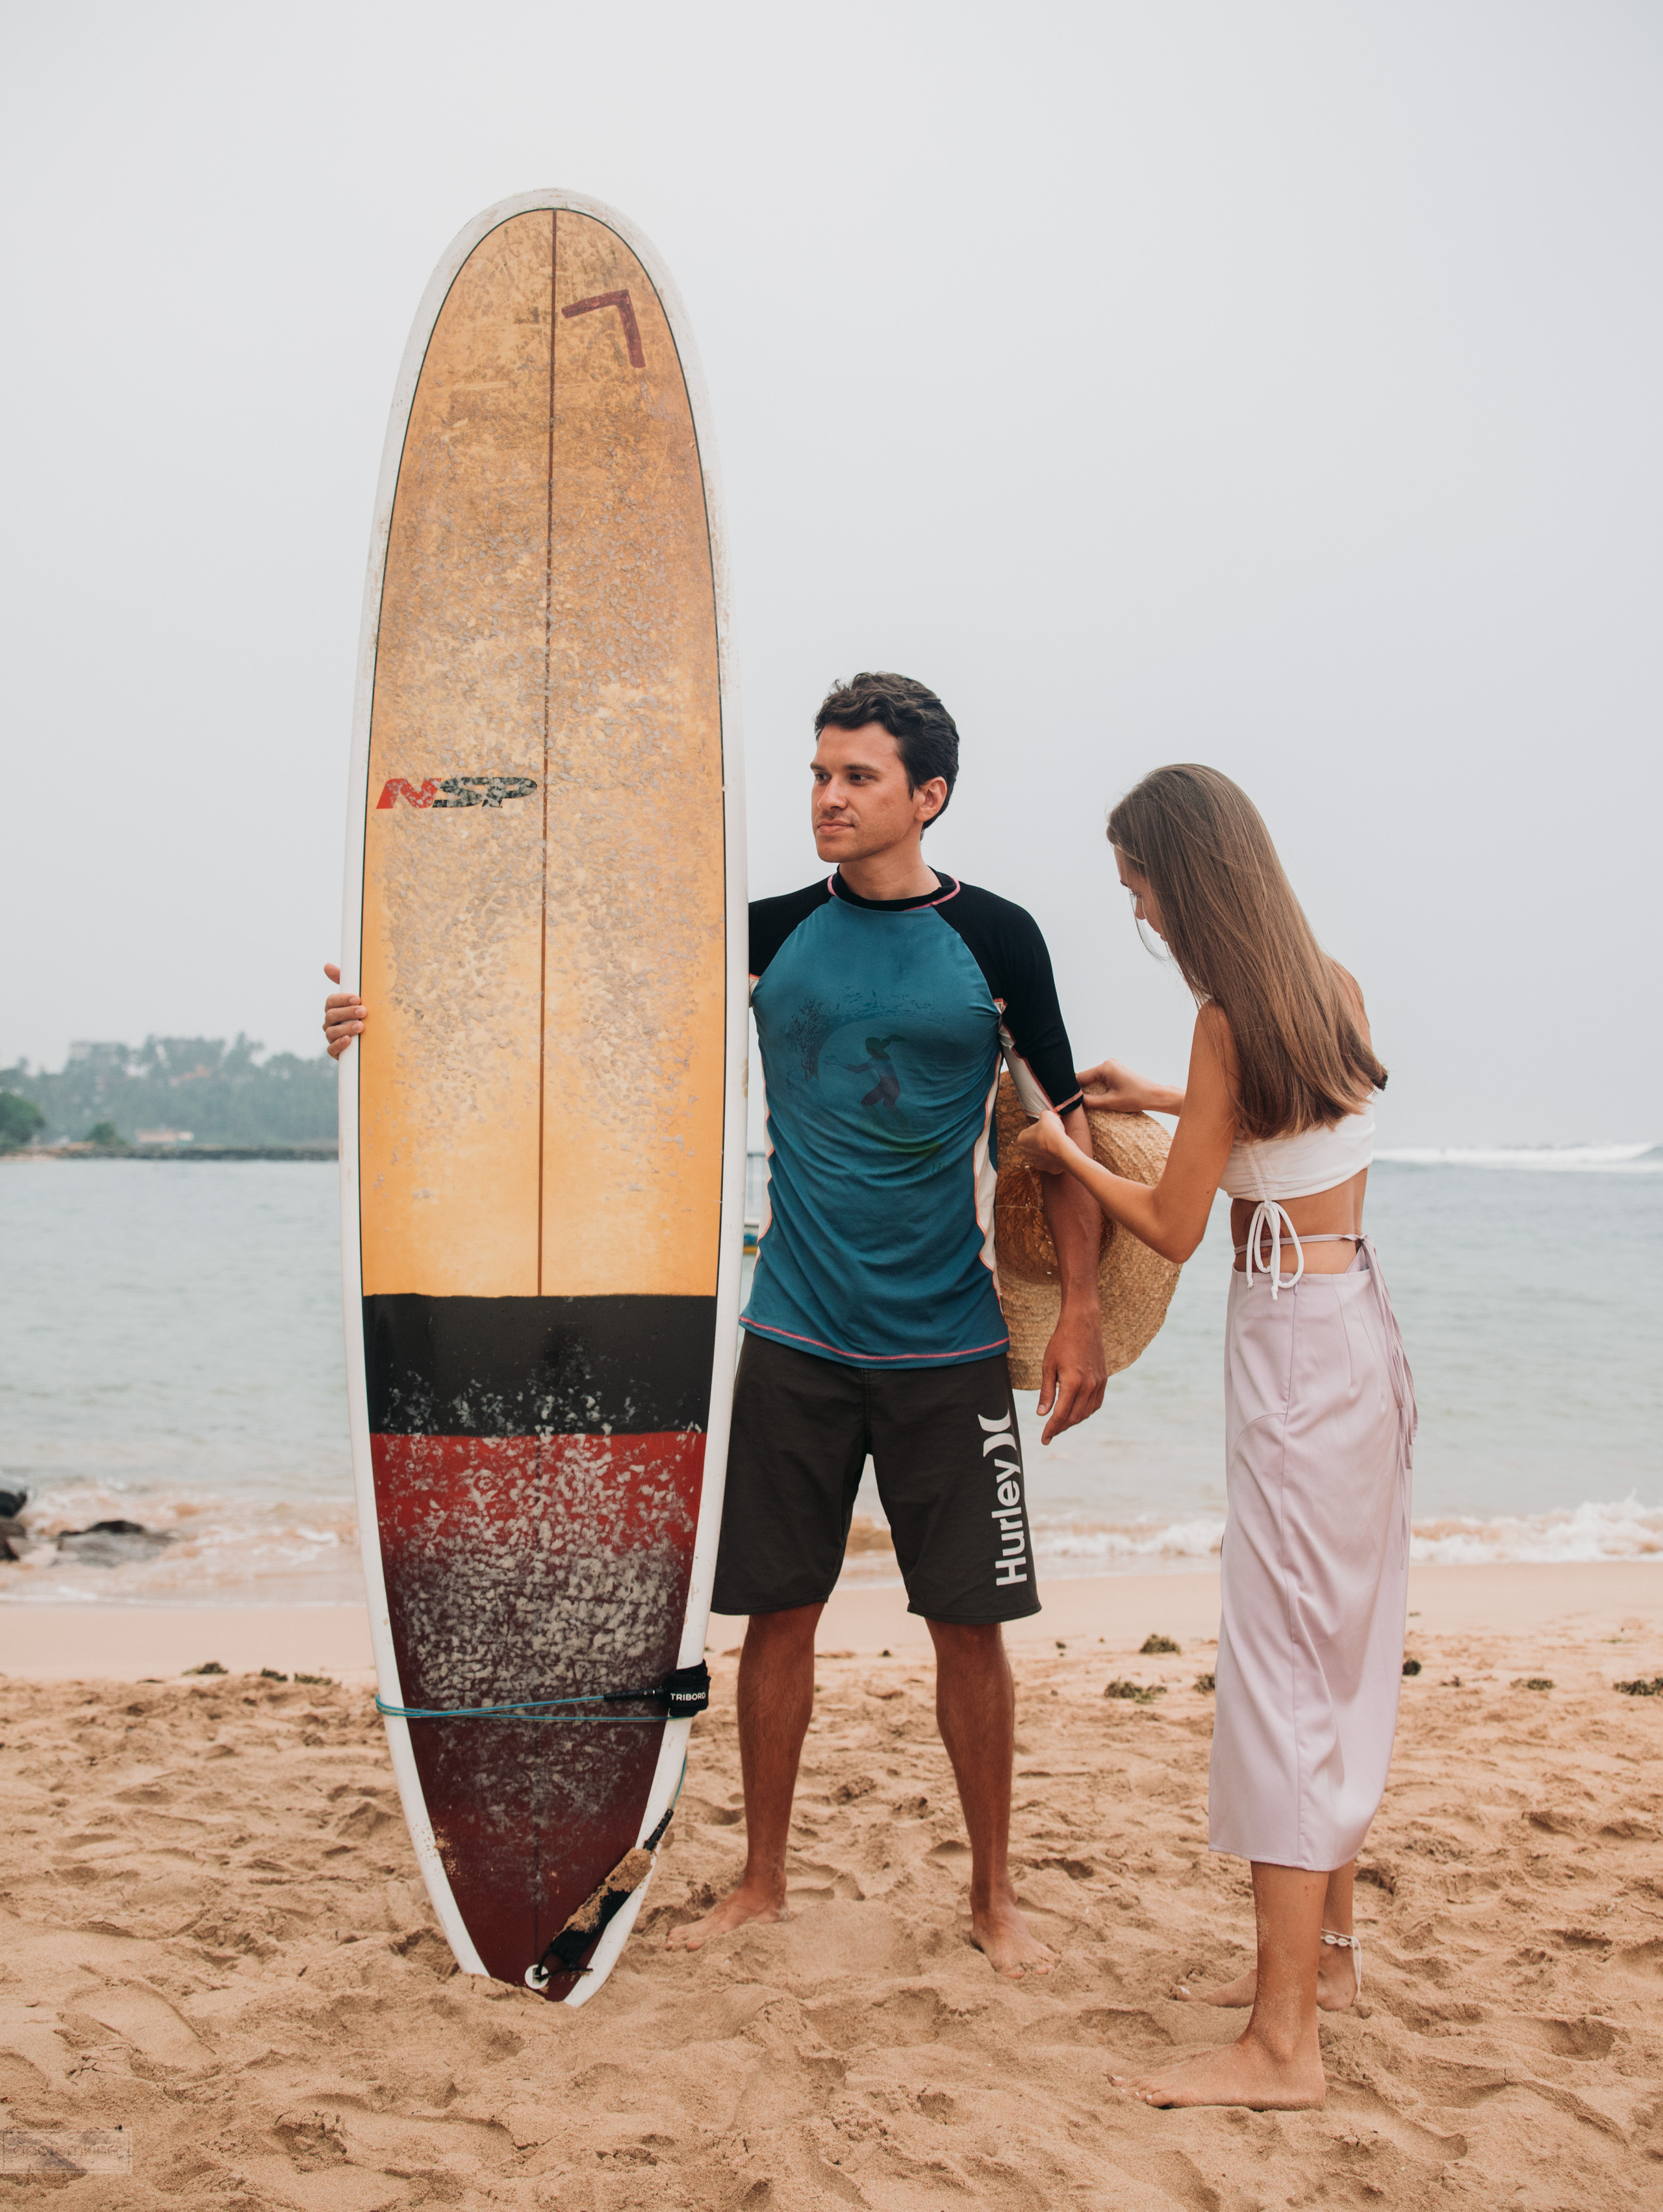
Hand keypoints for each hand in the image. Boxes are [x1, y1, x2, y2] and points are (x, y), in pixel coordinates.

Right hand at [323, 964, 366, 1059]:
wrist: (374, 1040)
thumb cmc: (363, 1014)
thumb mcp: (357, 998)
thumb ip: (343, 981)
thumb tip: (326, 965)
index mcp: (333, 1008)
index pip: (331, 1001)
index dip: (343, 999)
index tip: (357, 998)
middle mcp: (330, 1022)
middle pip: (331, 1016)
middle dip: (347, 1013)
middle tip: (364, 1012)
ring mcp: (332, 1037)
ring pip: (331, 1032)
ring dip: (346, 1028)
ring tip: (361, 1027)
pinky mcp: (336, 1052)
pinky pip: (331, 1050)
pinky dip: (339, 1045)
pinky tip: (349, 1041)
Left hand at [1015, 1109, 1071, 1174]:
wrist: (1062, 1148)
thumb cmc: (1051, 1131)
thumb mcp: (1046, 1115)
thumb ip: (1043, 1115)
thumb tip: (1045, 1116)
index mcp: (1020, 1140)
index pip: (1029, 1132)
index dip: (1039, 1129)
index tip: (1046, 1128)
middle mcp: (1025, 1154)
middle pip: (1034, 1145)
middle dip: (1042, 1141)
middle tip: (1053, 1136)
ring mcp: (1036, 1163)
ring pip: (1043, 1154)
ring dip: (1049, 1150)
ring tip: (1058, 1144)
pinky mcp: (1048, 1169)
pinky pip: (1052, 1162)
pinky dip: (1057, 1158)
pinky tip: (1062, 1152)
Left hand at [1037, 1305, 1106, 1443]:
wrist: (1083, 1324)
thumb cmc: (1061, 1343)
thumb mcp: (1048, 1366)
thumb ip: (1046, 1392)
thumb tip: (1042, 1414)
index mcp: (1073, 1384)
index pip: (1061, 1415)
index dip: (1051, 1429)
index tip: (1044, 1440)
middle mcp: (1089, 1386)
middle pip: (1075, 1418)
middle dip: (1061, 1428)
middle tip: (1049, 1433)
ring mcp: (1098, 1384)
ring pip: (1086, 1413)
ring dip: (1073, 1421)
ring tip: (1060, 1424)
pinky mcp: (1103, 1380)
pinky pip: (1095, 1404)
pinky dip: (1085, 1412)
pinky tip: (1076, 1413)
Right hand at [1076, 1058, 1181, 1115]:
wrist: (1155, 1096)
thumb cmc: (1136, 1098)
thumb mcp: (1110, 1102)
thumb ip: (1090, 1101)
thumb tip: (1075, 1101)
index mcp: (1105, 1067)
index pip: (1081, 1078)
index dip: (1074, 1091)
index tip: (1069, 1101)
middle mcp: (1108, 1062)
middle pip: (1087, 1077)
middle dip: (1083, 1090)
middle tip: (1080, 1104)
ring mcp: (1113, 1065)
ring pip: (1094, 1078)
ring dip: (1091, 1090)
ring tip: (1090, 1102)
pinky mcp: (1117, 1070)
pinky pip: (1102, 1078)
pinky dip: (1099, 1087)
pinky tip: (1101, 1097)